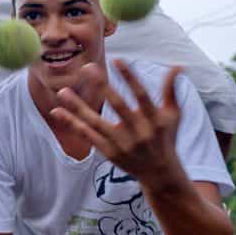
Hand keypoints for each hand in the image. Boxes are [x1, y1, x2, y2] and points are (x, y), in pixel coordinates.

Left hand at [50, 60, 183, 182]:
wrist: (160, 174)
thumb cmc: (165, 138)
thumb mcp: (173, 115)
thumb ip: (171, 90)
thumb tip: (178, 65)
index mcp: (154, 121)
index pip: (141, 96)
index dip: (130, 78)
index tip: (117, 60)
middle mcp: (138, 133)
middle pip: (118, 107)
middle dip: (102, 86)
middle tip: (88, 67)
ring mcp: (122, 144)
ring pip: (96, 123)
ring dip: (78, 107)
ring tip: (63, 90)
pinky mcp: (109, 153)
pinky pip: (87, 135)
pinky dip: (72, 123)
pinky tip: (57, 111)